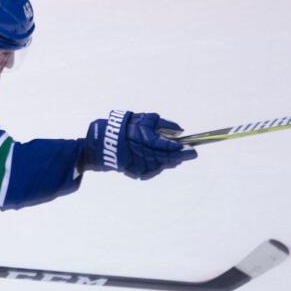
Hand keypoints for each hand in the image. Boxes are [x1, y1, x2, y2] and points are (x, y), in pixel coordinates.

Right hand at [81, 110, 197, 179]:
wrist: (97, 144)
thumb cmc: (120, 127)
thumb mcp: (141, 119)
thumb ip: (161, 123)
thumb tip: (179, 130)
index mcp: (145, 140)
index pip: (168, 147)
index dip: (181, 149)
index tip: (193, 149)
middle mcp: (142, 154)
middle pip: (166, 158)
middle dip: (179, 157)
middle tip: (191, 154)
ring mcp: (137, 165)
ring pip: (159, 166)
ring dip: (170, 162)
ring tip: (177, 159)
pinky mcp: (132, 171)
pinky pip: (149, 171)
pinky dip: (157, 167)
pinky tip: (163, 164)